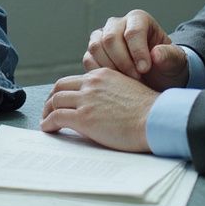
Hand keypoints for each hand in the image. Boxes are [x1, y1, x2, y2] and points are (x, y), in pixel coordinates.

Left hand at [39, 68, 158, 151]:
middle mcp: (91, 84)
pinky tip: (48, 130)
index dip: (64, 91)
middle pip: (60, 87)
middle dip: (51, 100)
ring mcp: (86, 100)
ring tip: (47, 122)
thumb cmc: (149, 110)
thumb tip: (102, 104)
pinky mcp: (84, 118)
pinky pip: (56, 118)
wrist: (157, 119)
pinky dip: (48, 124)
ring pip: (55, 101)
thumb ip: (111, 92)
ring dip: (47, 113)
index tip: (62, 101)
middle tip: (48, 110)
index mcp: (102, 75)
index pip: (74, 80)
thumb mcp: (128, 89)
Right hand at [85, 9, 189, 91]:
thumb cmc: (166, 65)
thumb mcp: (175, 61)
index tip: (145, 69)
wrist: (157, 76)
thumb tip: (156, 55)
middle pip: (110, 38)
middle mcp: (117, 24)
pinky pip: (88, 60)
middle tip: (136, 79)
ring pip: (96, 47)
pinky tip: (115, 83)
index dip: (138, 52)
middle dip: (123, 62)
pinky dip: (99, 73)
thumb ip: (169, 56)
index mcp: (138, 19)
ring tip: (126, 82)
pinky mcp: (93, 52)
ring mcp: (102, 36)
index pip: (132, 31)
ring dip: (110, 68)